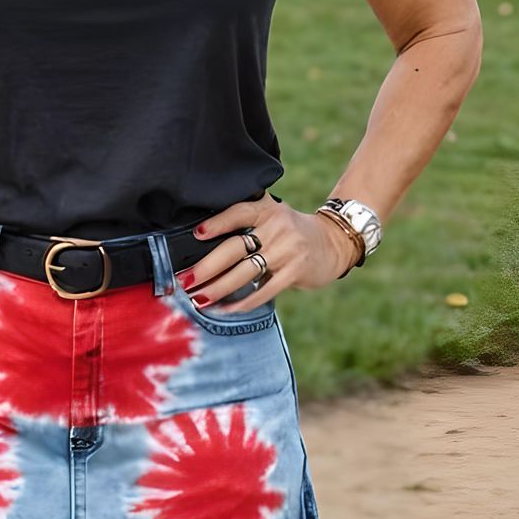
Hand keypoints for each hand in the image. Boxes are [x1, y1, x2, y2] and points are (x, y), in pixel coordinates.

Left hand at [181, 197, 361, 316]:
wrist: (333, 243)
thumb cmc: (291, 232)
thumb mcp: (273, 218)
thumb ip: (247, 225)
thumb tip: (203, 249)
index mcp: (267, 209)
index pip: (238, 212)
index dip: (217, 223)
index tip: (196, 234)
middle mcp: (276, 227)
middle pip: (234, 248)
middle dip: (207, 267)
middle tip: (185, 281)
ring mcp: (287, 250)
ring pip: (245, 272)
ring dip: (219, 288)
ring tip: (199, 299)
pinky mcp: (295, 271)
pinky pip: (264, 290)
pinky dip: (243, 302)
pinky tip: (226, 309)